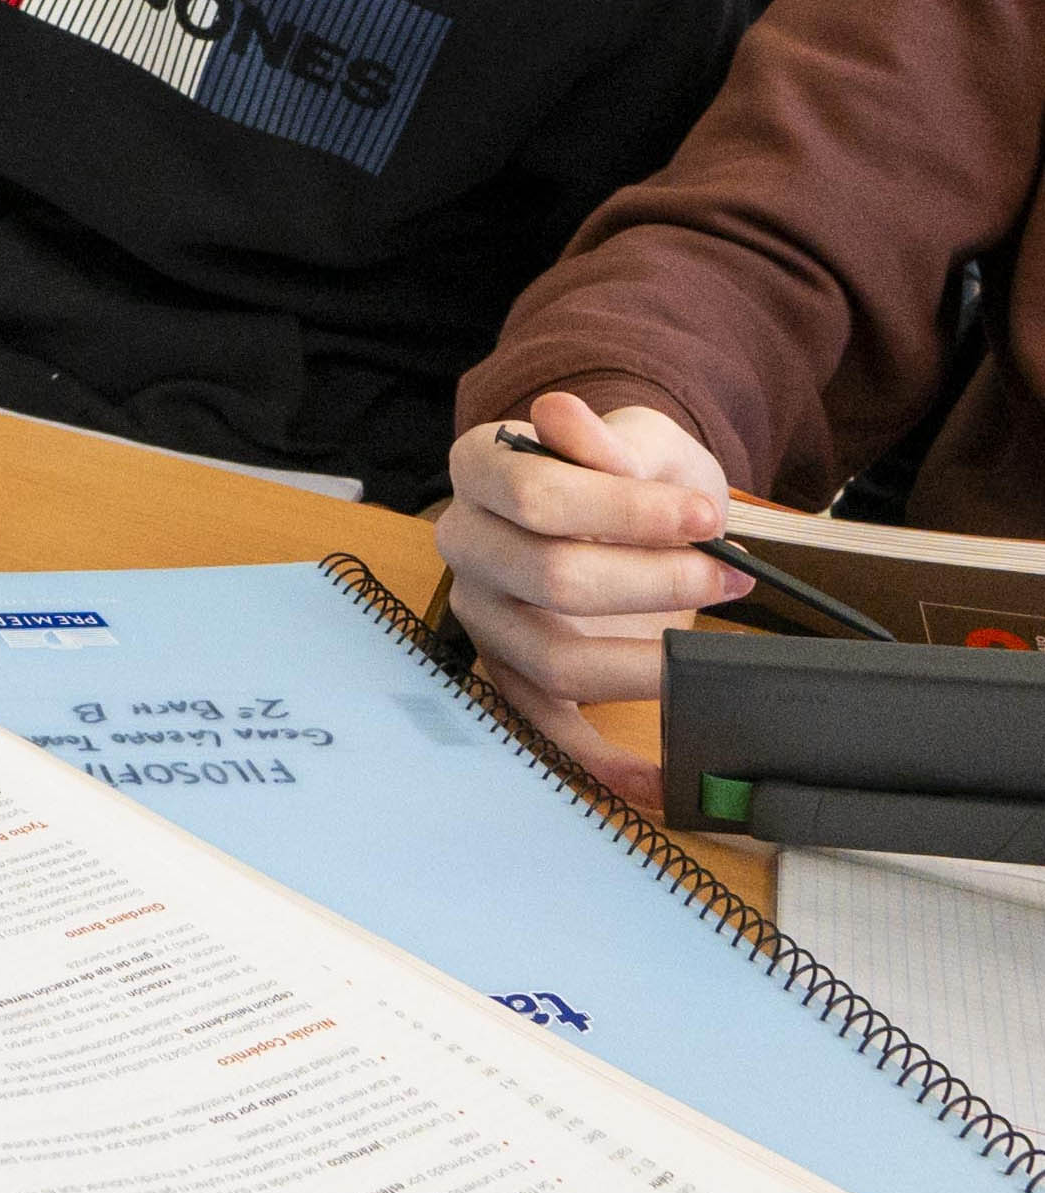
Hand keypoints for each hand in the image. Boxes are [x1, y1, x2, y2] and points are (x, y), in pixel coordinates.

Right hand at [433, 391, 750, 809]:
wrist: (633, 514)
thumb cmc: (633, 475)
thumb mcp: (640, 441)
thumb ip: (609, 440)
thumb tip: (562, 414)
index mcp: (481, 470)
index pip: (534, 496)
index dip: (627, 512)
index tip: (706, 519)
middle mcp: (468, 543)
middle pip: (547, 578)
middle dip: (654, 583)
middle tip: (725, 577)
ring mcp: (486, 615)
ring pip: (550, 659)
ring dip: (645, 664)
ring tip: (708, 653)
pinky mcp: (513, 673)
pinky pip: (548, 728)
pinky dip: (603, 762)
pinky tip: (657, 778)